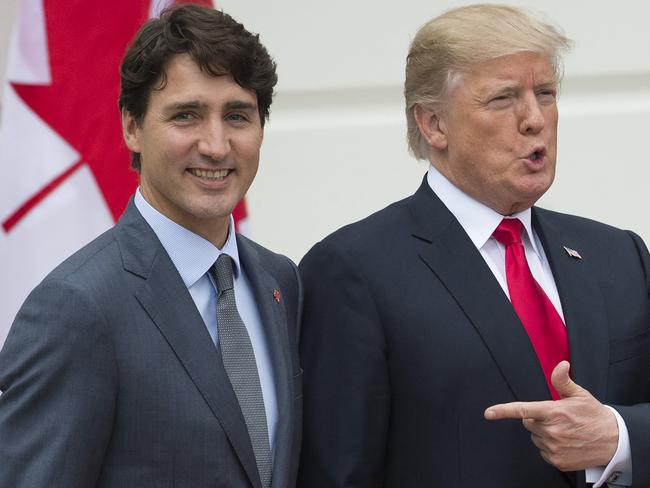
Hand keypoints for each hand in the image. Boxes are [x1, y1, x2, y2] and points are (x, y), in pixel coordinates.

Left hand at [484, 361, 617, 470]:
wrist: (614, 441)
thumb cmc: (594, 416)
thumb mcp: (580, 395)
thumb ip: (563, 380)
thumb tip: (560, 364)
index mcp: (553, 412)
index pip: (523, 410)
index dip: (503, 411)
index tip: (489, 413)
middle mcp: (551, 431)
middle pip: (528, 423)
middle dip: (537, 419)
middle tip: (557, 418)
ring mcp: (553, 447)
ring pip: (535, 437)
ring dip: (544, 433)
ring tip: (564, 430)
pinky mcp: (557, 461)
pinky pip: (543, 451)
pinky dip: (550, 447)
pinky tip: (565, 442)